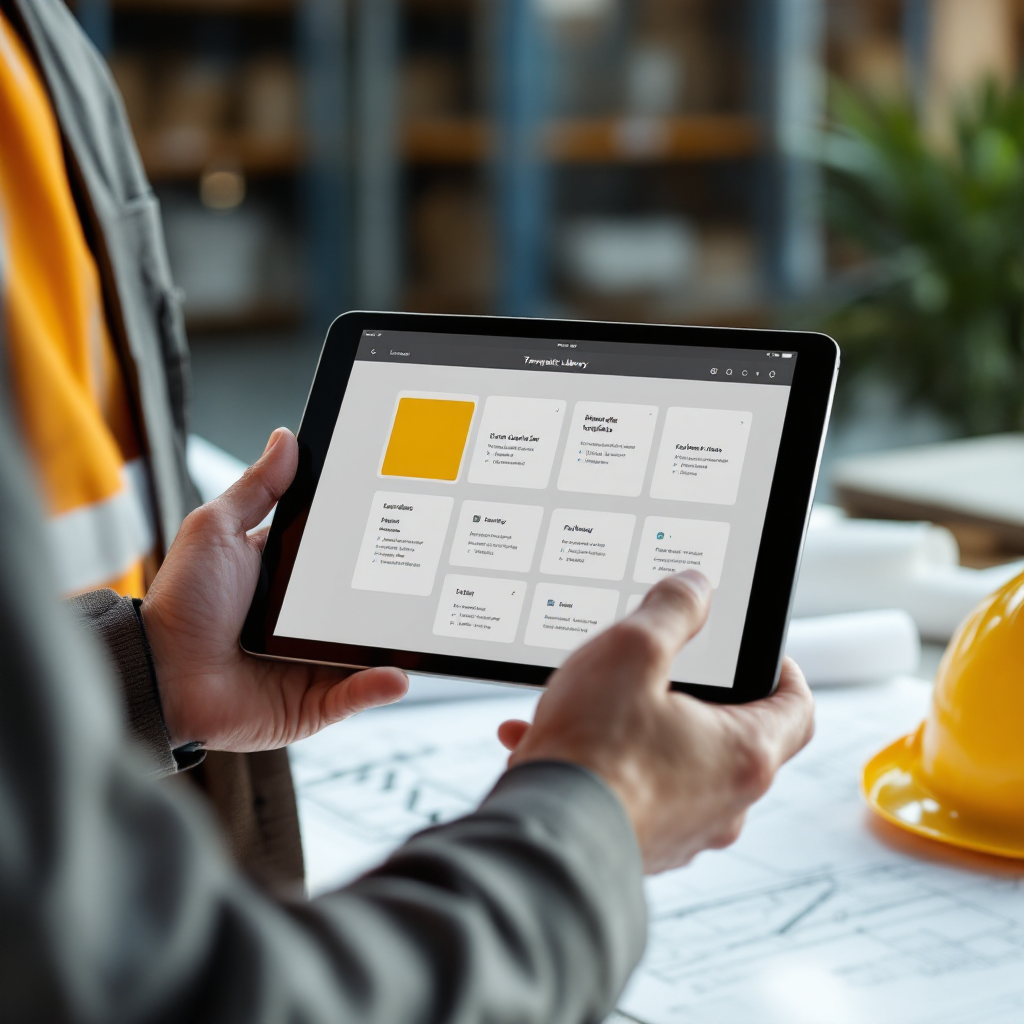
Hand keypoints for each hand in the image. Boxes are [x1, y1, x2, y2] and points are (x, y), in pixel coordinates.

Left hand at [141, 428, 407, 750]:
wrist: (158, 675)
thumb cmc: (181, 603)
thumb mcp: (218, 530)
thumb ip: (257, 489)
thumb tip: (287, 439)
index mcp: (286, 579)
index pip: (340, 556)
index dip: (370, 540)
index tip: (405, 517)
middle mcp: (304, 621)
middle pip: (364, 602)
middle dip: (397, 589)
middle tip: (430, 569)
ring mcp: (311, 661)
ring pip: (367, 650)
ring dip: (397, 641)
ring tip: (424, 625)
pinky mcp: (311, 701)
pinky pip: (353, 694)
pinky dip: (378, 686)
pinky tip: (396, 674)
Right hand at [497, 572, 813, 873]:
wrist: (543, 837)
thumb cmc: (595, 751)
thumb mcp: (633, 650)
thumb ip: (671, 610)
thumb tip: (693, 588)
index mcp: (744, 755)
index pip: (797, 707)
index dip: (781, 670)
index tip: (756, 651)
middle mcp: (724, 802)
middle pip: (730, 733)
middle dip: (690, 694)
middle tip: (659, 666)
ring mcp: (682, 830)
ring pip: (672, 762)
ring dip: (632, 727)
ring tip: (581, 704)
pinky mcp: (640, 844)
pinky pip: (631, 790)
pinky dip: (601, 761)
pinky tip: (544, 740)